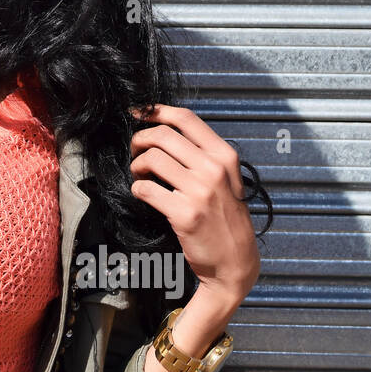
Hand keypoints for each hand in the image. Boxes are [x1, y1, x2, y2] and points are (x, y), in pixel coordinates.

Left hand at [128, 103, 260, 311]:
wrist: (235, 261)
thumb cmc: (225, 217)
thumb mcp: (226, 178)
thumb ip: (202, 154)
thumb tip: (165, 130)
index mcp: (224, 156)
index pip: (186, 119)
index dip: (156, 110)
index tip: (139, 112)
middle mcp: (214, 169)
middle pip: (162, 135)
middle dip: (140, 139)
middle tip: (135, 152)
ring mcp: (200, 192)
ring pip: (151, 159)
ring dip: (137, 166)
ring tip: (140, 176)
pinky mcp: (184, 214)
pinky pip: (145, 190)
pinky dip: (137, 190)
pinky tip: (144, 195)